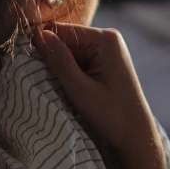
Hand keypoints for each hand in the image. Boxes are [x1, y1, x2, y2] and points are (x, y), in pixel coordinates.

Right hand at [32, 23, 158, 159]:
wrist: (136, 137)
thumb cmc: (112, 116)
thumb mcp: (80, 89)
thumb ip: (59, 61)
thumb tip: (37, 36)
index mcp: (105, 39)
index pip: (61, 31)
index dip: (43, 47)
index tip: (33, 68)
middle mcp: (107, 39)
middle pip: (65, 41)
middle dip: (54, 60)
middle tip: (51, 84)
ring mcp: (107, 51)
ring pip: (69, 54)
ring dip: (61, 70)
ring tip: (65, 90)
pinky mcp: (104, 63)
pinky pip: (78, 63)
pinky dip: (70, 76)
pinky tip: (73, 90)